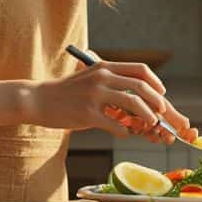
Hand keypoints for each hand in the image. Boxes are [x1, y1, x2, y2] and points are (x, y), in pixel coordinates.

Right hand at [32, 59, 194, 141]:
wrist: (39, 99)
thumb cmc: (68, 92)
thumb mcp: (90, 77)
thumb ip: (111, 81)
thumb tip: (138, 96)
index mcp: (104, 67)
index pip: (139, 69)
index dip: (155, 82)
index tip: (162, 93)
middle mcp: (101, 77)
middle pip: (139, 86)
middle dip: (156, 101)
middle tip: (161, 113)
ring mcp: (94, 95)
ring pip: (131, 104)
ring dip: (146, 117)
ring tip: (150, 125)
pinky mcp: (87, 114)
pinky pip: (115, 125)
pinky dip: (125, 131)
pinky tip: (125, 134)